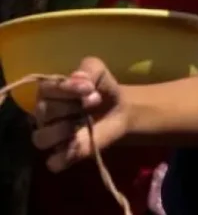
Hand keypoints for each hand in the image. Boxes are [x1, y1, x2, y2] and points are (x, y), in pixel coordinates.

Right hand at [32, 57, 128, 172]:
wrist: (121, 109)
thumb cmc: (103, 88)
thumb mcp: (99, 71)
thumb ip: (89, 69)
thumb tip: (78, 78)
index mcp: (50, 92)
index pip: (45, 89)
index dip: (66, 89)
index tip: (89, 87)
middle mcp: (45, 114)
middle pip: (44, 113)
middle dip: (70, 107)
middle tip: (94, 102)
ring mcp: (52, 136)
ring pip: (41, 139)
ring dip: (64, 131)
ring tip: (84, 123)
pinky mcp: (64, 155)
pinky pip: (54, 162)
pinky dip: (66, 156)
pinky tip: (81, 144)